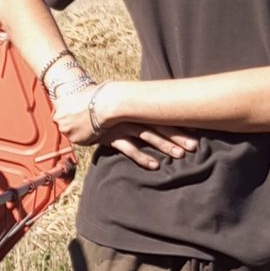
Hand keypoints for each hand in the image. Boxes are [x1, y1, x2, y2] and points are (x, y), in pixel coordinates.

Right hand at [57, 92, 199, 170]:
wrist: (72, 105)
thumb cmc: (99, 106)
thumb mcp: (120, 105)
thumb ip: (136, 110)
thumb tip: (155, 115)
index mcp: (136, 106)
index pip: (161, 113)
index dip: (178, 121)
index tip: (197, 128)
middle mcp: (130, 114)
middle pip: (158, 124)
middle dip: (177, 135)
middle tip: (195, 145)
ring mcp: (120, 125)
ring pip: (147, 135)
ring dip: (164, 145)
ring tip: (180, 155)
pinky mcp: (108, 136)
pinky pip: (128, 148)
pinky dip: (142, 157)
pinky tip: (155, 165)